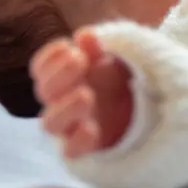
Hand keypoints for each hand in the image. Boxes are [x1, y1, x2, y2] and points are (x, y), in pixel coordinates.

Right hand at [31, 28, 134, 158]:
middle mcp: (62, 102)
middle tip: (79, 62)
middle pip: (43, 92)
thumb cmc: (122, 81)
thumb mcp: (114, 60)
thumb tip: (85, 36)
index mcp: (64, 78)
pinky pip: (69, 151)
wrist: (147, 112)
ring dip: (65, 108)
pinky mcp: (85, 149)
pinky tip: (92, 128)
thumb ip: (98, 50)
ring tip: (86, 95)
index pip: (40, 68)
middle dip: (58, 75)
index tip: (67, 47)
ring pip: (49, 123)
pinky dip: (77, 141)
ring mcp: (71, 127)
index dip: (49, 58)